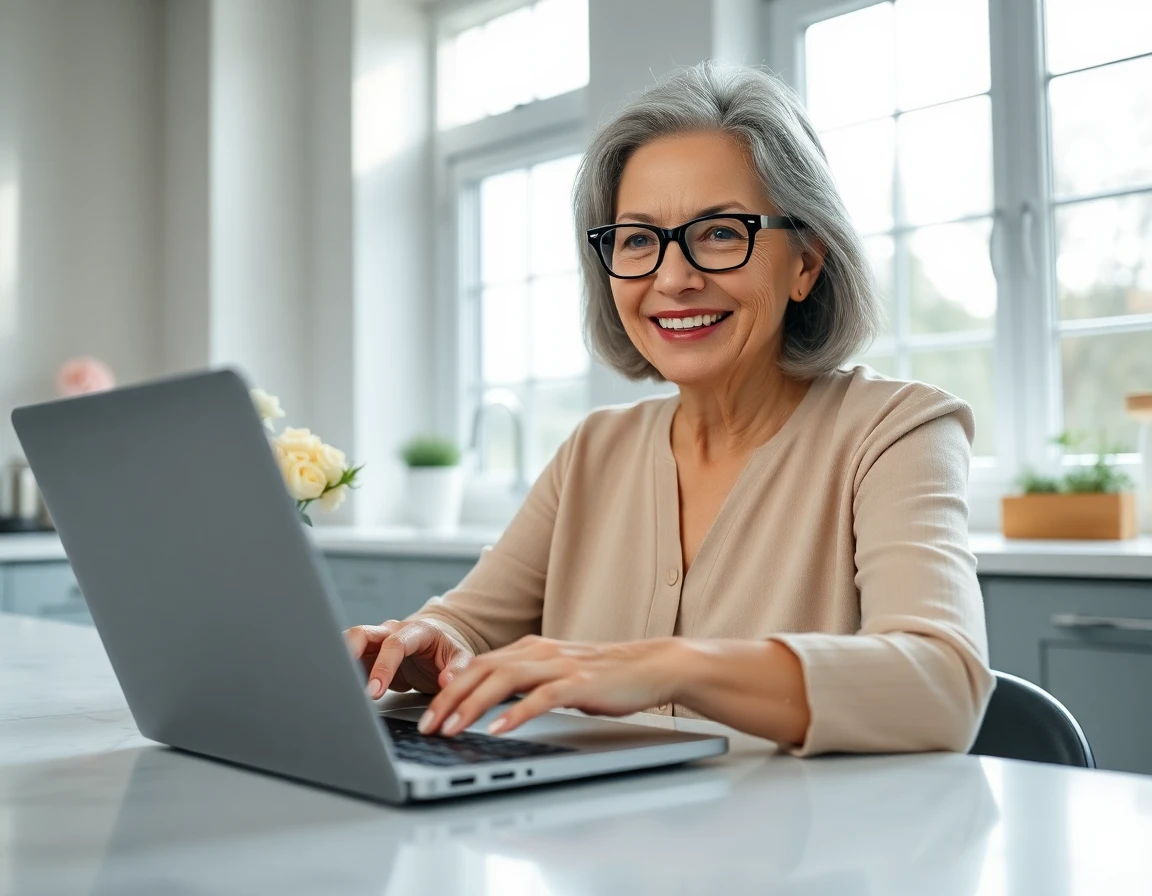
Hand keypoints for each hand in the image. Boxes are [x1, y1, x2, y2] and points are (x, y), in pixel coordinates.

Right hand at [344, 619, 473, 698]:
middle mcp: (390, 632)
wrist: (436, 646)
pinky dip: (338, 672)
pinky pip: (346, 660)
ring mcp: (374, 642)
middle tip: (343, 685)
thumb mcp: (461, 658)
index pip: (394, 644)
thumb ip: (458, 668)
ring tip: (329, 686)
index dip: (383, 667)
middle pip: (361, 635)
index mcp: (416, 631)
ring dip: (337, 662)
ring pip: (347, 644)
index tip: (374, 692)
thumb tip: (447, 681)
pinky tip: (332, 688)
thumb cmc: (446, 651)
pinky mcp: (364, 656)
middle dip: (348, 656)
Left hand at [417, 635, 682, 736]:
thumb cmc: (605, 675)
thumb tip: (488, 701)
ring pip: (504, 680)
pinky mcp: (580, 683)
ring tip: (452, 728)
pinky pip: (541, 697)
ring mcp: (559, 665)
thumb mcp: (556, 674)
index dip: (447, 688)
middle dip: (449, 698)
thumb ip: (524, 681)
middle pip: (482, 670)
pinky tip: (500, 729)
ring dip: (472, 705)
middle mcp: (539, 652)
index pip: (477, 665)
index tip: (426, 713)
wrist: (652, 665)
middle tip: (427, 725)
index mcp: (530, 648)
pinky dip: (517, 712)